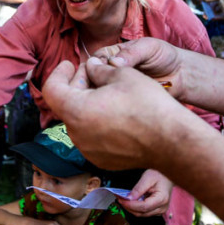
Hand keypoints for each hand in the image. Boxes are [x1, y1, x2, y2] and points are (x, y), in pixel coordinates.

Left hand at [43, 59, 186, 171]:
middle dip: (79, 85)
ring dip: (89, 105)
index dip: (58, 73)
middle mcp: (77, 134)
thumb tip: (91, 67)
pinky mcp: (102, 160)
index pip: (52, 89)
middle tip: (96, 72)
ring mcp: (89, 150)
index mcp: (76, 110)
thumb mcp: (122, 74)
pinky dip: (98, 123)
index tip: (68, 64)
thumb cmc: (147, 104)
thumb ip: (99, 69)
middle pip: (67, 104)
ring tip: (110, 93)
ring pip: (80, 121)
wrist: (171, 141)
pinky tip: (118, 114)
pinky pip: (93, 137)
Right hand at [91, 37, 186, 100]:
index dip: (91, 68)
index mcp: (113, 54)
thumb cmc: (165, 56)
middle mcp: (111, 71)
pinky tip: (112, 110)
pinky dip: (110, 108)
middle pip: (92, 79)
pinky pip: (112, 105)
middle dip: (91, 85)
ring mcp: (116, 87)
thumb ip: (132, 53)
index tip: (94, 75)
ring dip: (99, 98)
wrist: (181, 75)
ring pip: (99, 94)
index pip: (94, 61)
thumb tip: (114, 62)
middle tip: (94, 92)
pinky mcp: (123, 102)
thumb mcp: (148, 48)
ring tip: (103, 102)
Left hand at [119, 169, 172, 216]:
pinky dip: (135, 208)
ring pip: (142, 214)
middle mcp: (162, 208)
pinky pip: (144, 212)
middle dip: (129, 207)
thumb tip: (129, 198)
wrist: (168, 175)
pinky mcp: (157, 210)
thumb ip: (138, 189)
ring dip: (131, 208)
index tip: (121, 200)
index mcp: (161, 199)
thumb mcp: (148, 177)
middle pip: (142, 212)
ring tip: (123, 199)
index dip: (131, 205)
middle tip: (119, 198)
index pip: (144, 207)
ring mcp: (160, 210)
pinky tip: (130, 201)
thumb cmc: (160, 174)